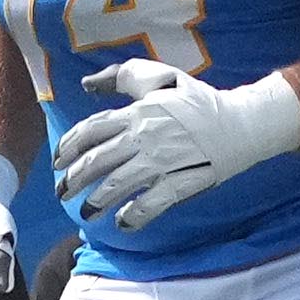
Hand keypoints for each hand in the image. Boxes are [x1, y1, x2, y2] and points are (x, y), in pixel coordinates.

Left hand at [57, 53, 299, 225]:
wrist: (240, 123)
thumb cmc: (198, 100)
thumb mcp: (161, 77)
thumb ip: (123, 77)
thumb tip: (88, 84)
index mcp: (137, 112)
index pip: (91, 130)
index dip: (69, 147)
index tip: (59, 162)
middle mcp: (144, 137)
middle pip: (97, 161)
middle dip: (73, 180)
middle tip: (63, 194)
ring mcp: (161, 162)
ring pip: (117, 185)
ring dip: (97, 202)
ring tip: (87, 214)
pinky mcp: (180, 183)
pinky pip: (150, 204)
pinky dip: (132, 216)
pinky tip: (123, 222)